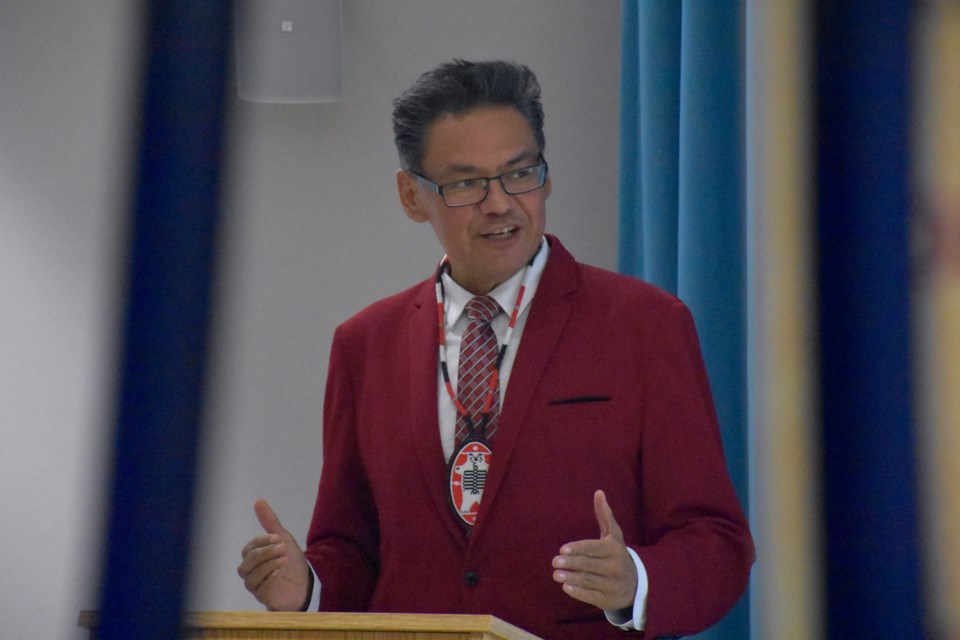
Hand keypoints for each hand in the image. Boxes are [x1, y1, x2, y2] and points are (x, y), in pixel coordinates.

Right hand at [237, 498, 311, 610]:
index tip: (278, 537)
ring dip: (269, 563)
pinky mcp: (261, 595)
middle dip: (266, 552)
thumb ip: (270, 522)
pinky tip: (280, 572)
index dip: (263, 540)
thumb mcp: (282, 538)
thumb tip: (258, 500)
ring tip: (285, 559)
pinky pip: (259, 586)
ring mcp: (254, 583)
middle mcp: (250, 570)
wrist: (304, 582)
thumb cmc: (290, 560)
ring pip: (252, 573)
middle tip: (283, 547)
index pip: (251, 546)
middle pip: (249, 559)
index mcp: (253, 555)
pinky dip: (270, 577)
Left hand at [552, 490, 637, 611]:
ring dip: (571, 578)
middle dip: (572, 563)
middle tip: (555, 562)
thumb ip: (604, 515)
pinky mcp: (608, 600)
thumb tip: (598, 492)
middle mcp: (615, 567)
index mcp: (614, 549)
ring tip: (556, 575)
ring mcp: (612, 584)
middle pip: (589, 564)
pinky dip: (578, 592)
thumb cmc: (616, 555)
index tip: (562, 549)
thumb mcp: (613, 535)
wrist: (636, 584)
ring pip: (589, 580)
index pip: (593, 548)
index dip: (578, 548)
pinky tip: (566, 587)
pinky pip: (591, 596)